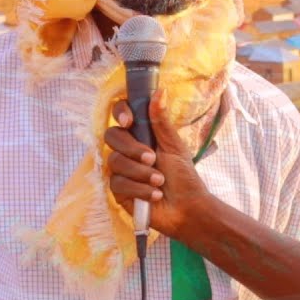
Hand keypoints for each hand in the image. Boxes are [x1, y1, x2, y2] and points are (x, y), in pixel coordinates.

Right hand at [104, 93, 209, 238]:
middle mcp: (127, 150)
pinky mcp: (118, 191)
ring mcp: (121, 170)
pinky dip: (139, 189)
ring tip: (160, 181)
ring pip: (115, 162)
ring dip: (141, 172)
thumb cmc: (183, 176)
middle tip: (152, 158)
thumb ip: (162, 122)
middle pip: (112, 136)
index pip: (120, 115)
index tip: (129, 121)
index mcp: (140, 135)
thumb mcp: (174, 146)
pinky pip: (118, 183)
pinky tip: (154, 194)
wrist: (187, 207)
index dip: (120, 113)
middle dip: (132, 148)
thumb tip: (159, 91)